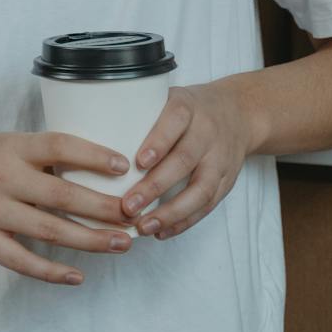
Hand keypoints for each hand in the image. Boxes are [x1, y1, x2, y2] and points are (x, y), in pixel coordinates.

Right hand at [0, 134, 134, 284]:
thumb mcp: (3, 144)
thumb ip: (41, 155)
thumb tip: (96, 165)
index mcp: (11, 147)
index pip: (60, 146)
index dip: (94, 155)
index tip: (125, 166)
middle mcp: (3, 178)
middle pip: (63, 195)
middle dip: (105, 208)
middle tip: (136, 215)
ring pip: (50, 230)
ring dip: (91, 240)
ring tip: (123, 244)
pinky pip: (22, 261)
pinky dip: (52, 271)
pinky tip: (78, 276)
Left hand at [124, 81, 261, 241]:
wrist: (240, 113)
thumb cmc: (189, 110)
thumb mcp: (168, 99)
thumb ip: (139, 114)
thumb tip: (91, 139)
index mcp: (188, 107)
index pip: (175, 121)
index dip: (158, 142)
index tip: (138, 162)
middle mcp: (207, 132)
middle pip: (184, 160)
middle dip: (155, 186)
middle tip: (128, 206)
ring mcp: (220, 158)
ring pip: (200, 189)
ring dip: (171, 212)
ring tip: (144, 227)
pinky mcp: (227, 180)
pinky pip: (208, 205)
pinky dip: (184, 221)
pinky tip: (161, 232)